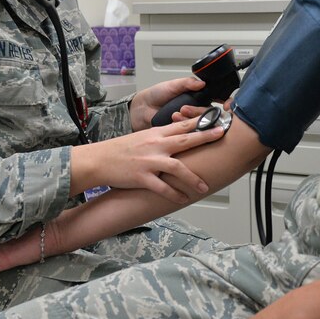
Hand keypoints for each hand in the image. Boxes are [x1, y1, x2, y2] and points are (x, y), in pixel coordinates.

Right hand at [77, 116, 221, 203]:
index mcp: (155, 133)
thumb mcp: (142, 137)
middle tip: (221, 135)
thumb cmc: (119, 150)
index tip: (216, 119)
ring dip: (193, 178)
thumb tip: (178, 137)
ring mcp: (149, 161)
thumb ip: (160, 137)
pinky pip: (162, 187)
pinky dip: (174, 194)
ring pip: (177, 167)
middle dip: (205, 137)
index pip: (182, 124)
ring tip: (205, 186)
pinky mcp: (142, 177)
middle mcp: (155, 145)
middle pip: (185, 139)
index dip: (201, 121)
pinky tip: (183, 199)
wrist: (98, 161)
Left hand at [130, 77, 204, 129]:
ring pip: (197, 125)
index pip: (209, 104)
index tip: (208, 102)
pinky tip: (173, 119)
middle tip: (185, 109)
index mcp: (194, 99)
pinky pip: (186, 132)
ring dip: (188, 119)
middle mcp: (193, 112)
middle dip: (197, 112)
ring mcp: (186, 122)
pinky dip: (181, 126)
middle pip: (205, 116)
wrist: (143, 107)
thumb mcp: (173, 84)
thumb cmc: (157, 94)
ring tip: (177, 113)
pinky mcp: (179, 132)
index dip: (209, 104)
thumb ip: (188, 83)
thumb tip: (202, 83)